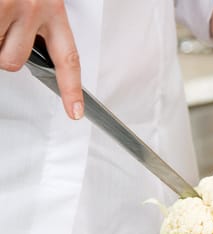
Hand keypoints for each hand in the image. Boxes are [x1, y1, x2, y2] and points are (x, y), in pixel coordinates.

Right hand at [0, 0, 82, 118]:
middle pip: (14, 61)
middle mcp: (34, 7)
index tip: (75, 112)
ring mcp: (9, 4)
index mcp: (54, 9)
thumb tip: (20, 56)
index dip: (71, 89)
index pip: (68, 58)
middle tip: (1, 25)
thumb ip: (34, 27)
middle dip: (1, 49)